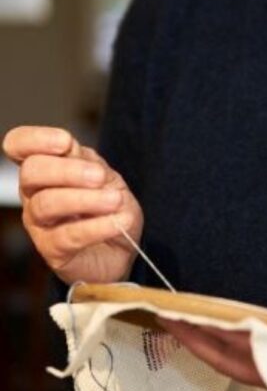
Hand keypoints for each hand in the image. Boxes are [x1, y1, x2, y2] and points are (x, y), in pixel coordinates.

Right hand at [2, 125, 142, 284]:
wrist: (123, 246)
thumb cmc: (109, 206)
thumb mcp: (105, 177)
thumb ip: (87, 162)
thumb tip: (70, 147)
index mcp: (45, 169)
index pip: (18, 145)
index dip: (35, 139)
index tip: (66, 142)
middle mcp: (34, 194)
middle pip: (31, 172)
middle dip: (67, 170)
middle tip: (99, 177)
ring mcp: (39, 223)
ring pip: (46, 204)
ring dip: (85, 199)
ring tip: (115, 201)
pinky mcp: (53, 251)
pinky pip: (68, 235)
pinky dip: (97, 226)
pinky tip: (118, 221)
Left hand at [162, 304, 266, 390]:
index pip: (256, 362)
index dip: (222, 342)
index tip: (194, 321)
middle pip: (238, 364)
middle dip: (203, 339)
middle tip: (170, 312)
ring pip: (246, 368)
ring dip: (216, 344)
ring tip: (192, 318)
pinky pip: (264, 369)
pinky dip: (241, 351)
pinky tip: (233, 336)